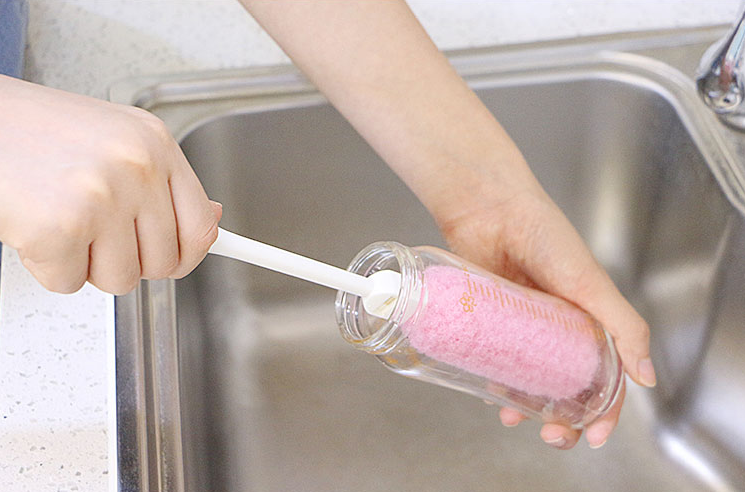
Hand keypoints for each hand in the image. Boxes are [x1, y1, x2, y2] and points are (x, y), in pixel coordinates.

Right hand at [0, 75, 220, 293]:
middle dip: (129, 258)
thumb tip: (212, 220)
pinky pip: (70, 283)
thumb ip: (165, 184)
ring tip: (64, 220)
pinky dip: (48, 266)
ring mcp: (101, 198)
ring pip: (121, 280)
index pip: (201, 225)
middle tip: (95, 230)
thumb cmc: (36, 132)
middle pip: (163, 262)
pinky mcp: (60, 228)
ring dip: (88, 264)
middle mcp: (136, 168)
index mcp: (155, 144)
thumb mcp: (117, 140)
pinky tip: (36, 225)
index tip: (180, 261)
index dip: (190, 254)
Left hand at [438, 175, 653, 449]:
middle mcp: (559, 328)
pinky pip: (497, 361)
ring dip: (527, 406)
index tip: (595, 436)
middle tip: (553, 436)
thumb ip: (623, 326)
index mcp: (591, 321)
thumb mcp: (590, 283)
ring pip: (529, 379)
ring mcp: (524, 326)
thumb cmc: (544, 235)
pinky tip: (490, 393)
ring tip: (514, 417)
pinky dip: (496, 382)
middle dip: (564, 420)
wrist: (490, 209)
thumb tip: (646, 377)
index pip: (607, 377)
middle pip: (567, 386)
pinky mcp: (492, 321)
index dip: (606, 410)